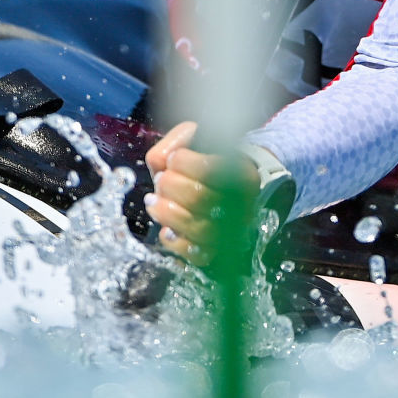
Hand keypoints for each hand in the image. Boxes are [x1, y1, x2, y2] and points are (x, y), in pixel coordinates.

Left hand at [142, 120, 254, 264]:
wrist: (218, 186)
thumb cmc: (204, 161)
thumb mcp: (193, 141)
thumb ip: (175, 143)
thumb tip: (164, 160)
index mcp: (243, 174)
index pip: (212, 169)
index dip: (185, 163)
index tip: (174, 157)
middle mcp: (243, 205)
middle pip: (200, 199)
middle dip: (171, 187)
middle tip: (160, 180)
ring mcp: (231, 231)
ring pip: (200, 229)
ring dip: (168, 214)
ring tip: (153, 201)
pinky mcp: (216, 251)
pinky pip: (198, 255)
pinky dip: (176, 244)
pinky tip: (166, 229)